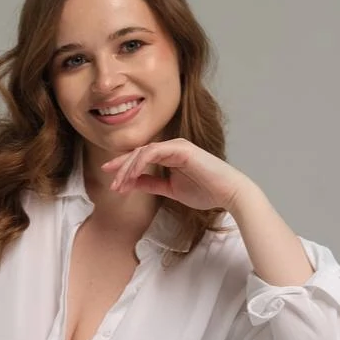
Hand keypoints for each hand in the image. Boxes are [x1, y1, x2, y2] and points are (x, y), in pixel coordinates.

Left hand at [100, 138, 251, 213]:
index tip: (111, 180)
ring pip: (143, 152)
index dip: (124, 167)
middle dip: (121, 168)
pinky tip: (132, 176)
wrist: (228, 193)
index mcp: (170, 154)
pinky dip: (140, 164)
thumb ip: (152, 185)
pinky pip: (153, 153)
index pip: (141, 158)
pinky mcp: (180, 149)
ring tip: (120, 184)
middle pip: (138, 153)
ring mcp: (176, 146)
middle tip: (111, 184)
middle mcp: (171, 147)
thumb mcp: (171, 190)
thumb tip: (131, 184)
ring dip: (128, 168)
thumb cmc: (206, 191)